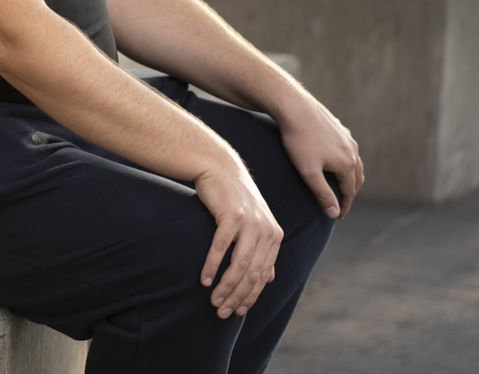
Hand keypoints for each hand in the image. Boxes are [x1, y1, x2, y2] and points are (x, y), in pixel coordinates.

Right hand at [194, 161, 283, 318]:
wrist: (218, 166)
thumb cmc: (233, 197)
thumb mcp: (254, 222)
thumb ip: (262, 249)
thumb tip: (267, 278)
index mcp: (274, 236)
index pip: (264, 275)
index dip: (251, 296)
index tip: (237, 311)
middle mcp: (267, 230)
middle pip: (252, 274)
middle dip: (237, 296)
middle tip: (222, 312)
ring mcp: (250, 222)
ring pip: (239, 265)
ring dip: (225, 286)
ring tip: (213, 300)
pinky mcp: (232, 215)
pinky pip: (221, 248)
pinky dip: (212, 266)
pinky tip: (203, 279)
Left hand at [278, 94, 364, 219]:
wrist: (294, 107)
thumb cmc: (299, 141)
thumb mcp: (308, 172)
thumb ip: (322, 193)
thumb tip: (334, 213)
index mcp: (348, 163)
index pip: (350, 191)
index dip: (344, 205)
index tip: (338, 216)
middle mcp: (352, 150)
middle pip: (356, 177)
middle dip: (350, 192)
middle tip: (341, 203)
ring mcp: (346, 137)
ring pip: (353, 161)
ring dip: (349, 175)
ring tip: (340, 184)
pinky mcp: (338, 127)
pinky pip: (345, 147)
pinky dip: (344, 159)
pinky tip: (333, 158)